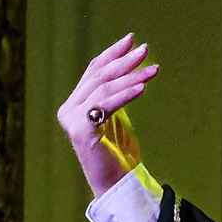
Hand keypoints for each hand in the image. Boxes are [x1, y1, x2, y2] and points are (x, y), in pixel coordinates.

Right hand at [57, 33, 159, 197]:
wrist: (113, 183)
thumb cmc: (117, 151)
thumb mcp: (114, 116)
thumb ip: (113, 96)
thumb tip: (130, 68)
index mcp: (75, 103)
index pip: (93, 70)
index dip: (111, 53)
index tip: (131, 39)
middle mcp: (69, 109)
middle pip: (99, 76)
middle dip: (123, 61)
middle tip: (145, 49)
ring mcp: (72, 120)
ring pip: (104, 89)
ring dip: (131, 77)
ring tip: (153, 70)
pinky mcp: (81, 131)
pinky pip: (106, 106)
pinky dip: (125, 94)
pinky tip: (142, 87)